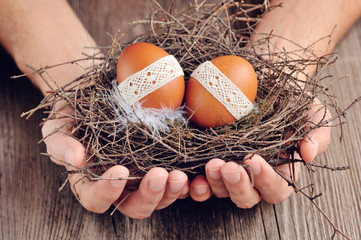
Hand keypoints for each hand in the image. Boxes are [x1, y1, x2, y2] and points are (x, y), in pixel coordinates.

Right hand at [42, 105, 188, 217]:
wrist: (96, 98)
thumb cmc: (74, 114)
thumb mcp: (59, 125)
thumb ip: (61, 144)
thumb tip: (75, 159)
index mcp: (91, 182)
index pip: (96, 199)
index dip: (107, 192)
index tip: (120, 171)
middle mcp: (118, 186)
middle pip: (133, 206)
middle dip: (148, 195)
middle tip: (159, 175)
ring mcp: (141, 177)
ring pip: (158, 199)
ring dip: (171, 191)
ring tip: (180, 175)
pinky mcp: (159, 165)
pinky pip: (174, 182)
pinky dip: (185, 183)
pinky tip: (193, 172)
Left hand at [188, 98, 330, 206]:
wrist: (263, 79)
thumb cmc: (288, 97)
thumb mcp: (311, 111)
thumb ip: (318, 133)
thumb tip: (308, 154)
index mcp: (280, 169)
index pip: (277, 187)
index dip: (267, 179)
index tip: (255, 159)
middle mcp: (253, 176)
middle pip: (248, 196)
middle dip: (238, 185)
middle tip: (228, 166)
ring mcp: (230, 170)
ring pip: (223, 191)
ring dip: (216, 183)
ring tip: (211, 165)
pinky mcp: (210, 161)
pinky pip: (202, 181)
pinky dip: (196, 184)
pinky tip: (190, 177)